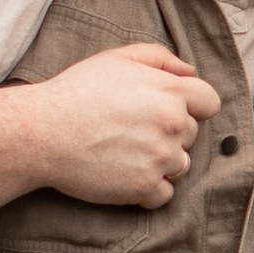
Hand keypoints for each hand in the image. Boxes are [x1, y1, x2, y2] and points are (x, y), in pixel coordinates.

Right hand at [22, 42, 221, 207]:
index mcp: (171, 92)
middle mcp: (173, 125)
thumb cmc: (77, 91)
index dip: (193, 106)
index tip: (170, 110)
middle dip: (170, 133)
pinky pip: (165, 194)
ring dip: (161, 161)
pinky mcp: (145, 187)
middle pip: (192, 134)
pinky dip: (150, 189)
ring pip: (181, 165)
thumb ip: (160, 58)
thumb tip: (190, 73)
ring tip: (126, 152)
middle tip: (133, 130)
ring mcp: (161, 158)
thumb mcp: (118, 58)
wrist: (42, 132)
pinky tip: (126, 174)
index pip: (210, 102)